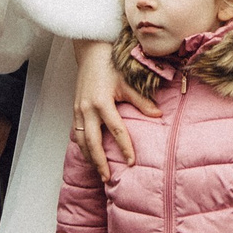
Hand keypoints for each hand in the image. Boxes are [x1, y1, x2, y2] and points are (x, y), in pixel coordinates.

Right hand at [72, 39, 153, 179]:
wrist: (91, 53)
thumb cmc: (111, 66)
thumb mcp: (127, 82)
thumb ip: (141, 101)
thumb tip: (158, 115)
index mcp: (102, 102)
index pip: (116, 130)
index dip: (124, 147)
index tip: (131, 162)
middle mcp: (87, 109)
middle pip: (93, 142)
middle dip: (100, 162)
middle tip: (108, 178)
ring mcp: (78, 110)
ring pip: (81, 141)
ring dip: (90, 158)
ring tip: (99, 173)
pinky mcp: (75, 110)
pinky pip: (77, 134)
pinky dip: (83, 147)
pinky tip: (90, 156)